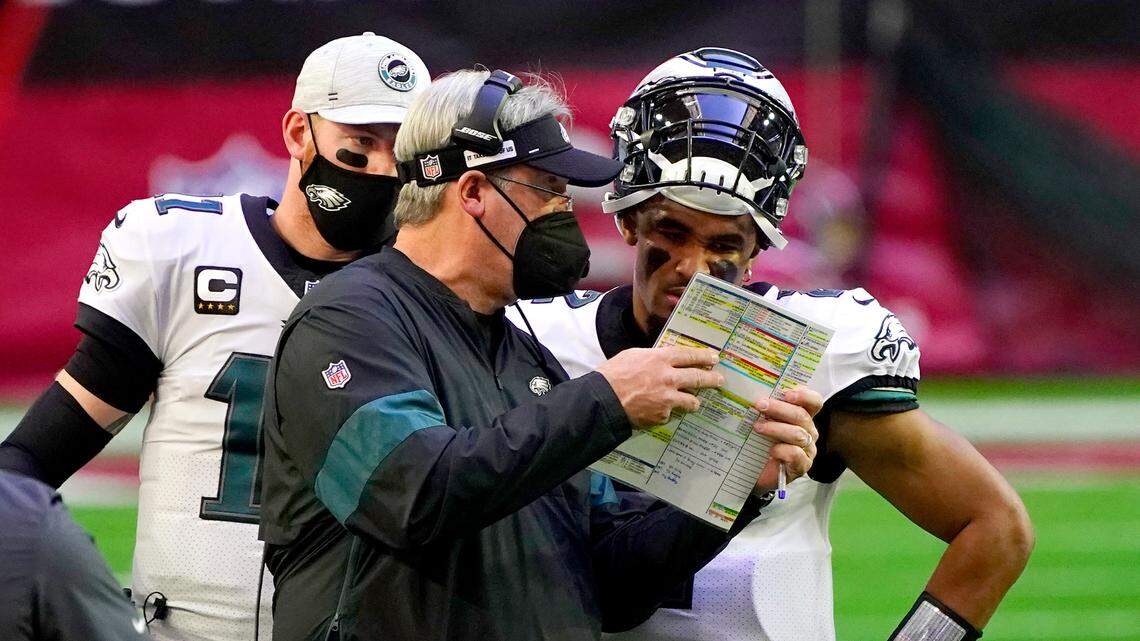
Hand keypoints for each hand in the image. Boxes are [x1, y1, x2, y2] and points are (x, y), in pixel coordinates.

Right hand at [596, 346, 722, 427]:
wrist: (603, 401)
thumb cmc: (612, 375)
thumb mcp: (632, 356)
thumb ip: (652, 358)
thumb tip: (664, 360)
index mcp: (660, 359)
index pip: (689, 355)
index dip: (704, 357)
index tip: (714, 358)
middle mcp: (668, 377)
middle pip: (698, 378)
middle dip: (713, 379)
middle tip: (720, 380)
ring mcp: (667, 398)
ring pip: (691, 400)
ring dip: (694, 401)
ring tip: (694, 402)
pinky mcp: (662, 415)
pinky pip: (671, 413)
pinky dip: (667, 412)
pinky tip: (659, 411)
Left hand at [751, 386, 822, 492]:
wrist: (753, 473)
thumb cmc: (759, 443)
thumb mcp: (761, 421)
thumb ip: (764, 407)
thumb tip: (751, 390)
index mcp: (803, 417)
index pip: (814, 402)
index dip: (804, 395)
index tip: (786, 393)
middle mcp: (809, 432)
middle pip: (802, 416)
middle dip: (780, 409)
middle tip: (760, 405)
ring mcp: (807, 450)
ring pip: (798, 434)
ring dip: (776, 428)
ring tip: (757, 427)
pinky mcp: (801, 466)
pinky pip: (796, 454)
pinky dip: (782, 450)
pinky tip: (771, 451)